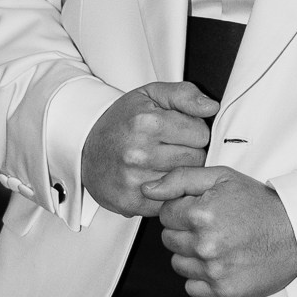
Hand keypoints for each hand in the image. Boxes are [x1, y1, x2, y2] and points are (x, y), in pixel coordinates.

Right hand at [83, 81, 218, 216]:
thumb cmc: (121, 121)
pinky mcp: (131, 202)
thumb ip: (184, 95)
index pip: (201, 133)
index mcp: (147, 123)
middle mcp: (139, 153)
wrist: (85, 148)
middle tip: (170, 147)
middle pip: (196, 159)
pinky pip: (169, 201)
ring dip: (179, 173)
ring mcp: (135, 180)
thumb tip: (210, 107)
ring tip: (161, 162)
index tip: (179, 131)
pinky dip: (167, 192)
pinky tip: (154, 179)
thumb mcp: (151, 95)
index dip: (194, 131)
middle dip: (189, 152)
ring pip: (185, 182)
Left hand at [153, 167, 296, 296]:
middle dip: (185, 231)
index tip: (202, 210)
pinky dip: (202, 278)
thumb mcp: (221, 178)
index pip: (165, 215)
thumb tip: (148, 190)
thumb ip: (180, 179)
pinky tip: (220, 263)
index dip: (182, 210)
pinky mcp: (224, 290)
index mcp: (201, 215)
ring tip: (218, 244)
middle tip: (212, 226)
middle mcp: (205, 244)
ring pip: (178, 264)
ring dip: (192, 255)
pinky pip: (192, 287)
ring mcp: (214, 270)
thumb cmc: (261, 205)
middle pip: (169, 240)